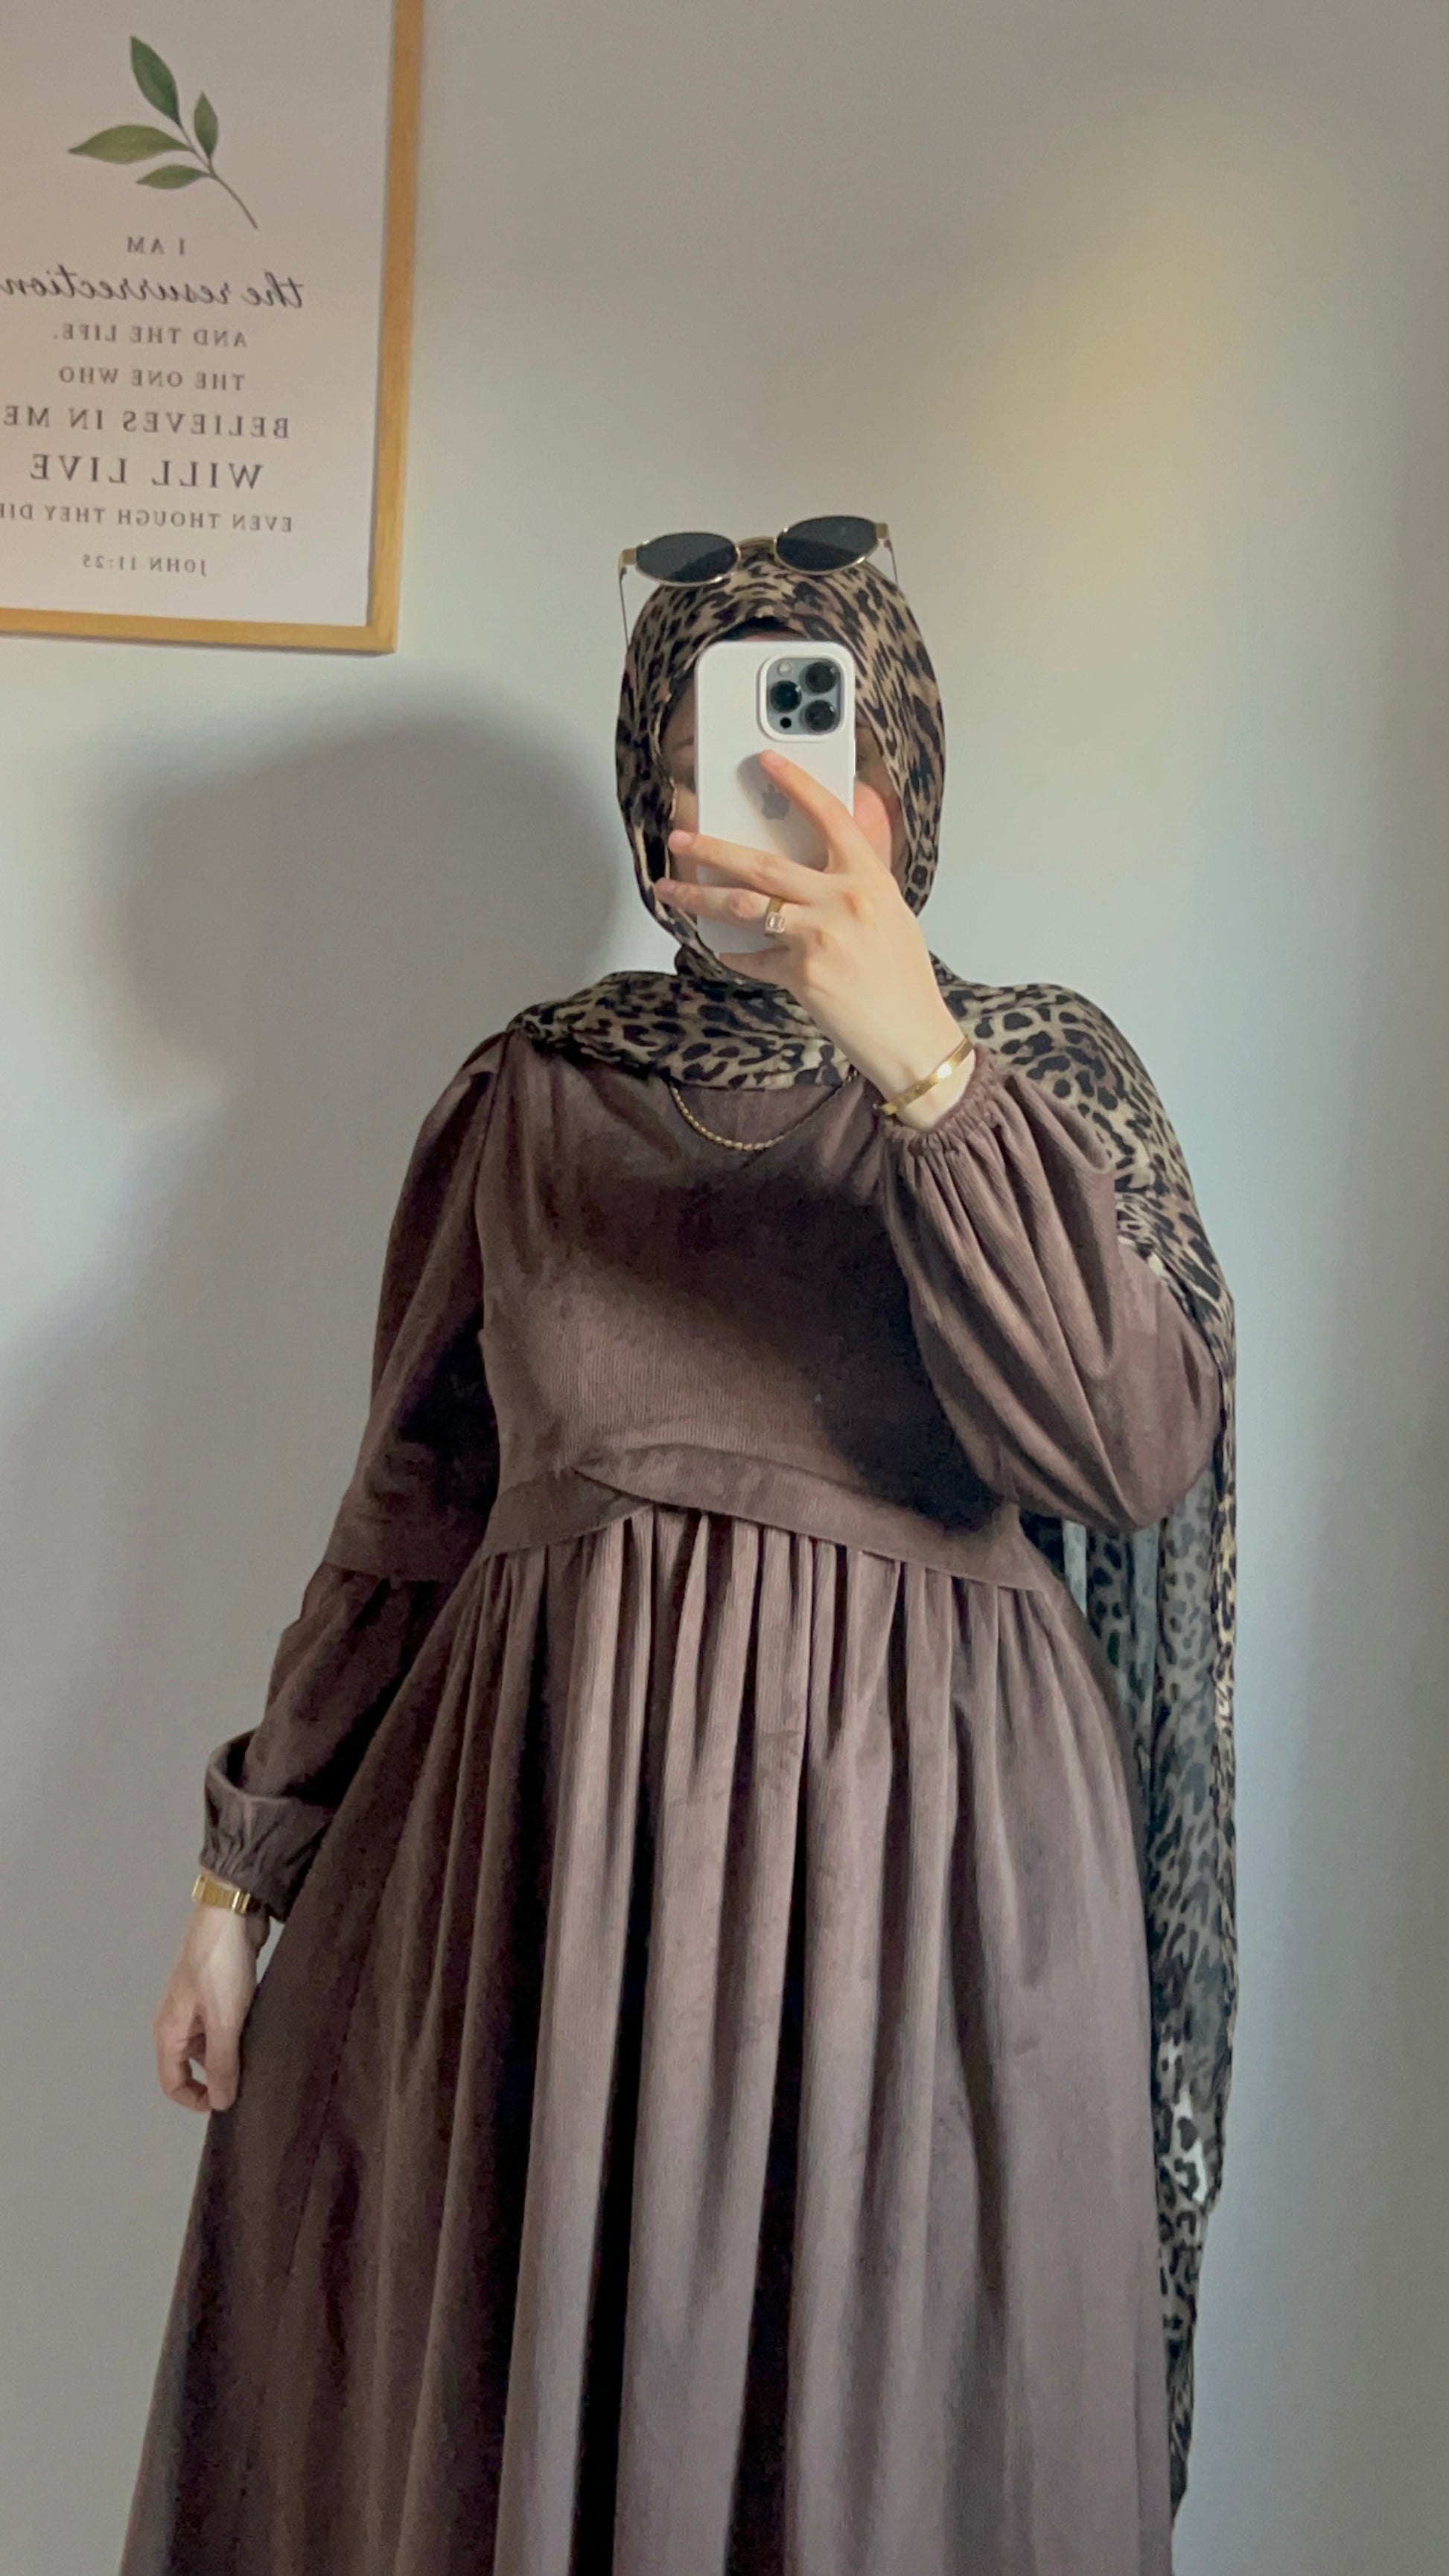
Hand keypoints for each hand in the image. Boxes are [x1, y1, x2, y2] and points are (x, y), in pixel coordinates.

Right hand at [153, 1902, 268, 2112]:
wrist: (232, 1911)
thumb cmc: (221, 1967)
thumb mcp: (224, 2021)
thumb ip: (222, 2064)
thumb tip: (221, 2105)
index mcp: (169, 2031)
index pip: (171, 2082)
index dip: (195, 2100)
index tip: (227, 2103)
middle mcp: (179, 2021)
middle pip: (192, 2065)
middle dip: (218, 2078)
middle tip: (251, 2082)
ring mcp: (198, 2004)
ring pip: (212, 2043)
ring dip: (232, 2053)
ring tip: (262, 2058)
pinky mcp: (219, 1989)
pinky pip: (226, 2023)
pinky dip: (240, 2032)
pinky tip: (264, 2032)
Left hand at [657, 750, 974, 1127]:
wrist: (910, 1035)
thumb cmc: (903, 977)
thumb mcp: (891, 912)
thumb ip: (859, 876)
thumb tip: (831, 840)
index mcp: (869, 880)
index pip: (829, 817)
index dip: (797, 785)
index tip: (766, 762)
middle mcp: (842, 902)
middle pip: (763, 864)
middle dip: (713, 848)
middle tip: (681, 839)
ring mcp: (818, 938)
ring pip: (743, 906)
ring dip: (698, 896)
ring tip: (669, 888)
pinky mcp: (800, 975)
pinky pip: (753, 957)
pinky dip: (734, 953)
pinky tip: (721, 948)